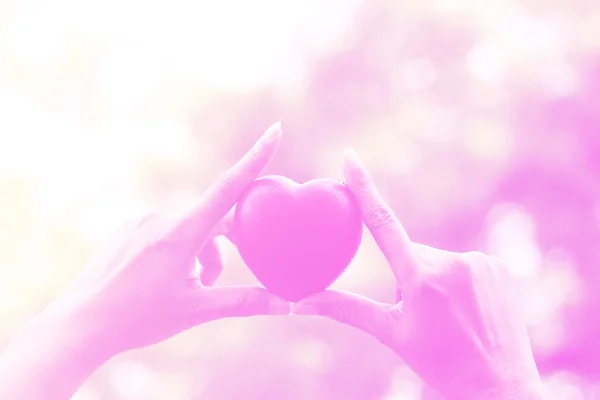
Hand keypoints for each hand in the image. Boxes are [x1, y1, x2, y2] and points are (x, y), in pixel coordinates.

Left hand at [0, 122, 289, 399]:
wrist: (81, 326)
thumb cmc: (140, 318)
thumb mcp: (197, 311)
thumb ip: (243, 303)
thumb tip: (286, 306)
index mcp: (182, 233)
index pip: (230, 188)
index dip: (256, 157)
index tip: (275, 129)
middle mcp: (162, 218)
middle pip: (212, 225)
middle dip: (217, 254)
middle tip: (205, 286)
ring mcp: (141, 222)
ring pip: (188, 232)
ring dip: (196, 256)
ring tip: (179, 288)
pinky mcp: (126, 230)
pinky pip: (164, 233)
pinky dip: (174, 253)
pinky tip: (154, 280)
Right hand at [293, 149, 543, 399]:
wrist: (498, 387)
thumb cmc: (438, 363)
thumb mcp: (390, 334)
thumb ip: (344, 309)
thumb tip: (297, 303)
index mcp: (420, 279)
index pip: (383, 223)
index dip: (364, 188)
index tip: (350, 157)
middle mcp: (452, 262)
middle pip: (411, 254)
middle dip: (408, 276)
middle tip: (424, 315)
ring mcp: (479, 263)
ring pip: (436, 260)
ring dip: (433, 280)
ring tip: (449, 317)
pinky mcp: (498, 266)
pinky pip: (462, 264)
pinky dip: (458, 281)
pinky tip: (469, 310)